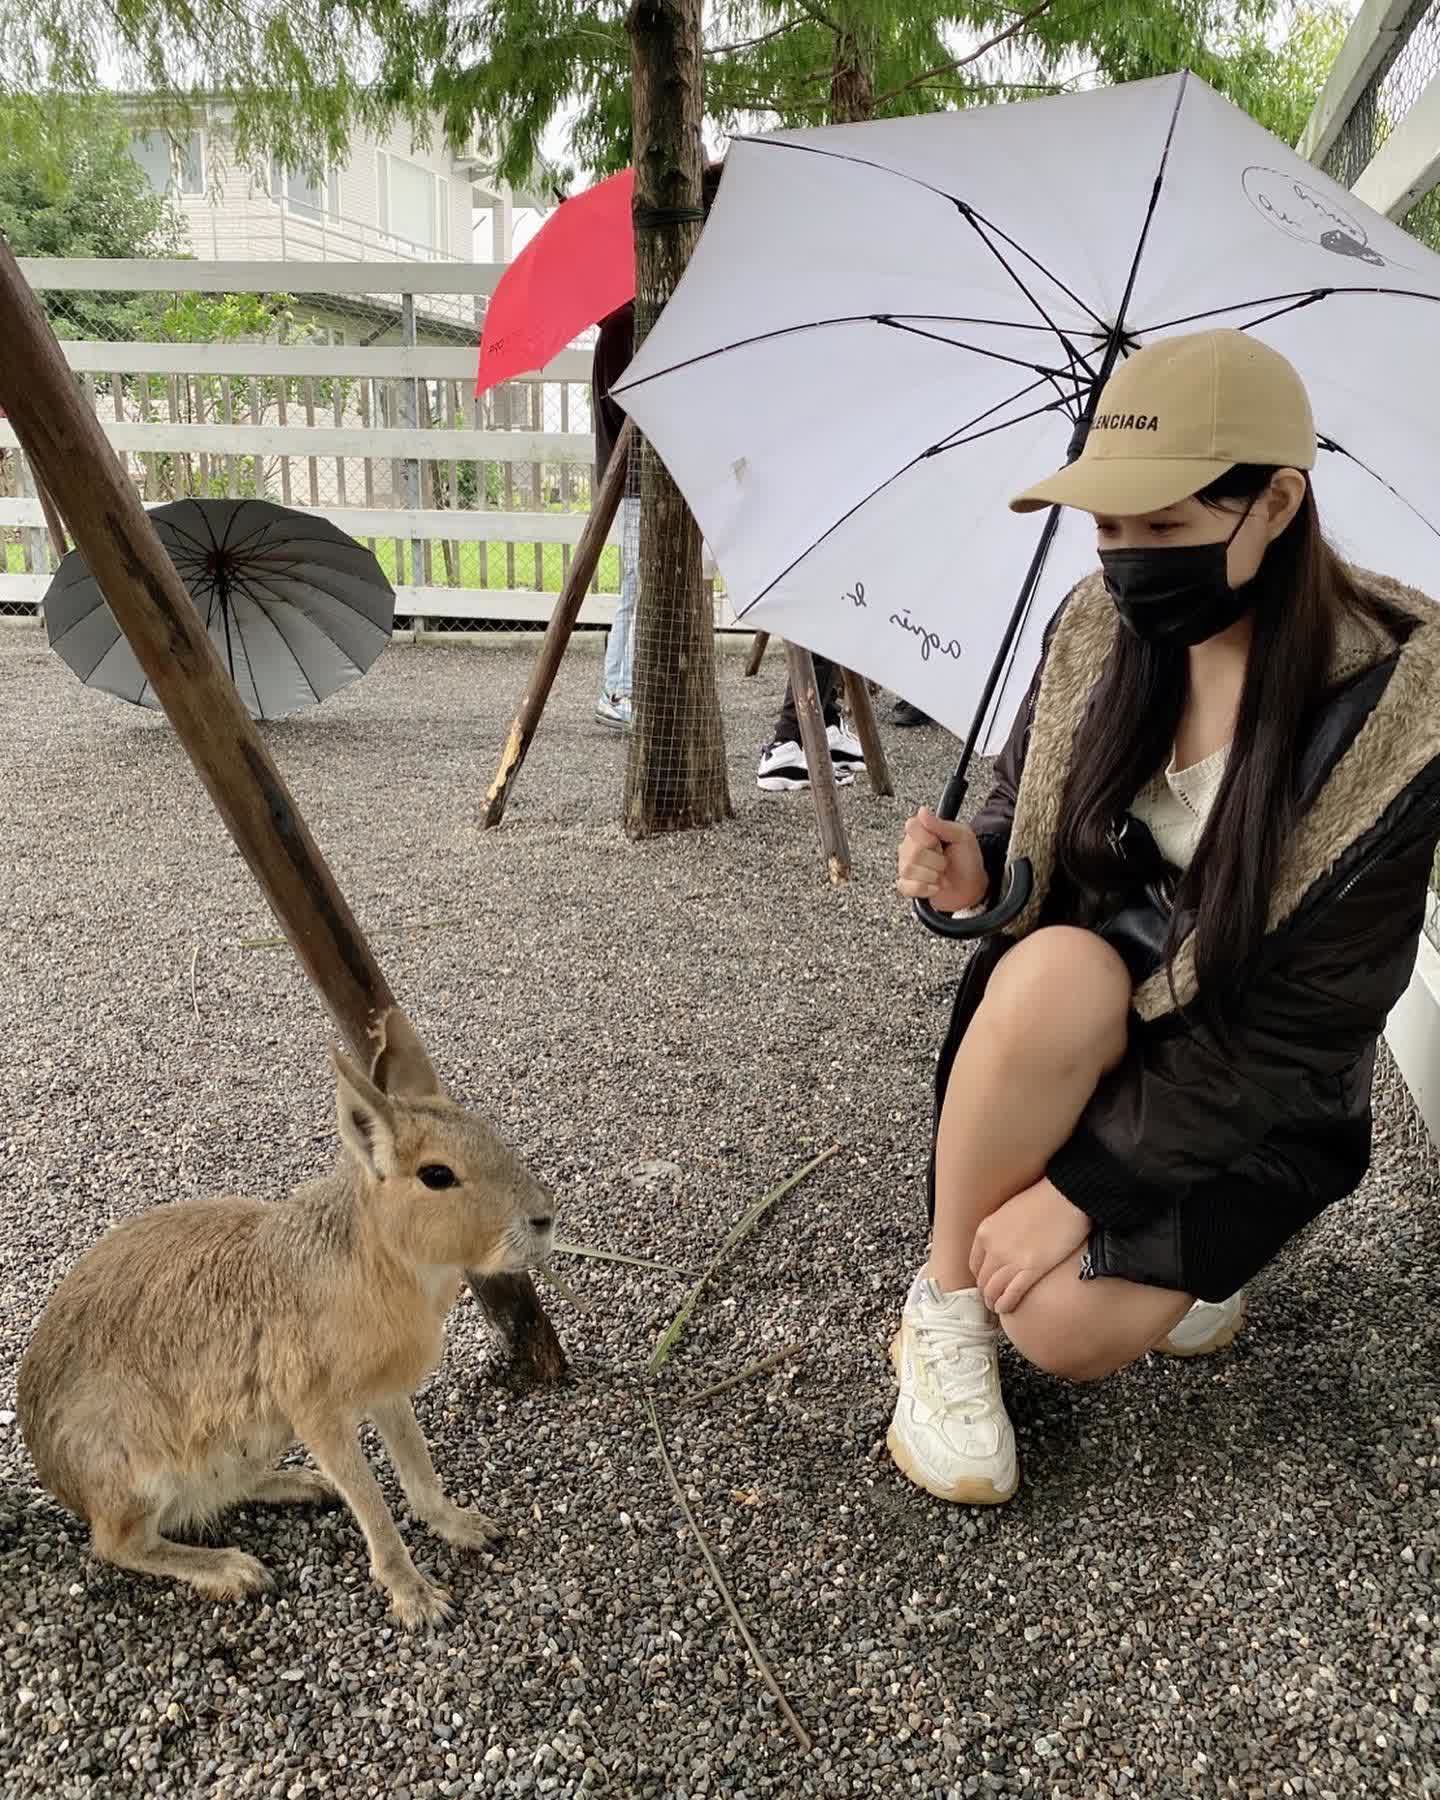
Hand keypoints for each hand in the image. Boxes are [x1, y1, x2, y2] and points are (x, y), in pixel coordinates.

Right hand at [896, 808, 986, 910]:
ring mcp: (906, 867)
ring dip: (932, 875)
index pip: (911, 826)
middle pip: (912, 851)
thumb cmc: (967, 859)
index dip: (925, 836)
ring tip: (940, 874)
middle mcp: (909, 848)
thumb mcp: (962, 836)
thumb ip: (942, 825)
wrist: (971, 886)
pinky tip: (935, 886)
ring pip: (909, 869)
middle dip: (936, 860)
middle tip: (945, 861)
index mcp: (921, 832)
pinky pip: (906, 887)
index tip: (938, 842)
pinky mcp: (906, 886)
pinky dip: (926, 888)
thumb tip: (922, 811)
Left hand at [970, 1179, 1090, 1314]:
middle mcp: (993, 1247)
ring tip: (998, 1307)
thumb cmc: (1043, 1200)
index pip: (975, 1263)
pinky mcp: (1031, 1268)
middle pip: (983, 1279)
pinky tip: (1007, 1308)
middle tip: (992, 1299)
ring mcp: (1011, 1259)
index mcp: (986, 1231)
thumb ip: (1001, 1231)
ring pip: (994, 1290)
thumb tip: (1003, 1245)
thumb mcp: (1009, 1211)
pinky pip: (1012, 1293)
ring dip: (994, 1301)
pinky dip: (1007, 1304)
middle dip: (986, 1292)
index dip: (980, 1277)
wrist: (1065, 1196)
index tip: (986, 1282)